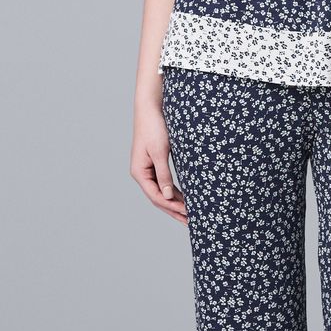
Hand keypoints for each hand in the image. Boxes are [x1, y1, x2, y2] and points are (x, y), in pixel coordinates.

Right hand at [130, 95, 186, 224]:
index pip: (156, 197)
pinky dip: (175, 192)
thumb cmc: (154, 127)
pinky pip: (165, 183)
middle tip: (191, 222)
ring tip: (190, 215)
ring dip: (175, 203)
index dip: (172, 207)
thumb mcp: (160, 152)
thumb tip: (167, 196)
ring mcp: (148, 169)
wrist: (150, 107)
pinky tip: (185, 198)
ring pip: (162, 192)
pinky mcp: (155, 164)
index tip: (188, 214)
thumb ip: (164, 175)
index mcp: (140, 172)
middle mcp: (142, 173)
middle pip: (158, 198)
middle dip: (174, 210)